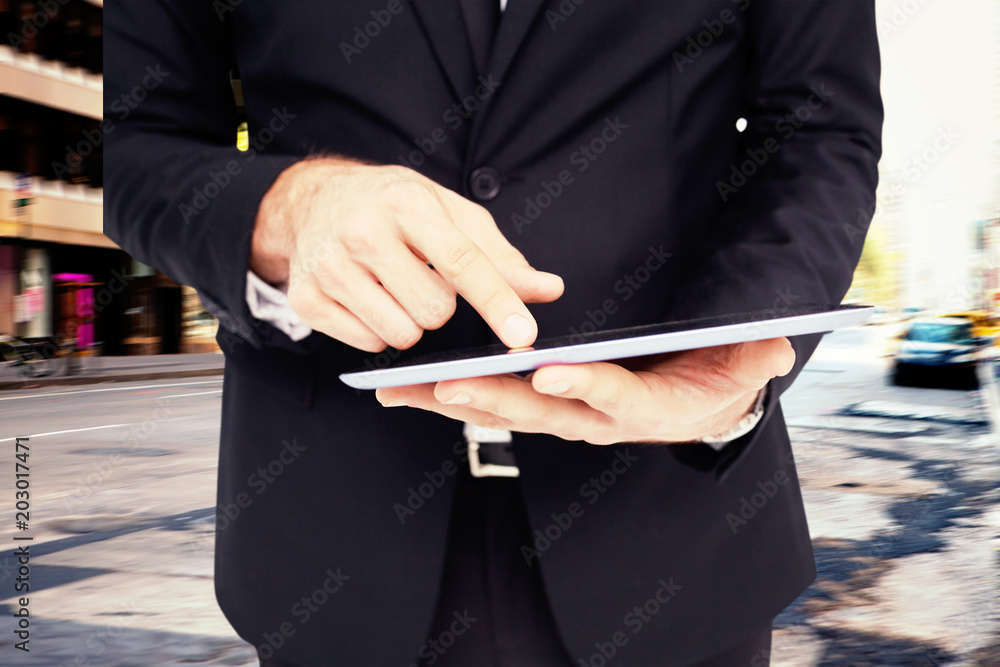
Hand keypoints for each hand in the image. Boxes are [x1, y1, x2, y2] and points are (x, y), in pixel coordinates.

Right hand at [250, 157, 563, 351]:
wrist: (313, 201)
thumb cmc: (393, 207)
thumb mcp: (449, 213)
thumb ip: (500, 256)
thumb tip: (548, 290)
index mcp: (406, 203)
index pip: (462, 261)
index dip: (498, 301)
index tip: (524, 334)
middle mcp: (363, 231)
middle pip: (434, 311)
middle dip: (440, 307)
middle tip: (423, 279)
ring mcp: (329, 267)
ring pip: (401, 335)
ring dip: (410, 322)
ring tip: (394, 289)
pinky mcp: (307, 298)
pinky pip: (369, 344)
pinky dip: (378, 331)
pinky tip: (368, 299)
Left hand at [375, 338, 795, 444]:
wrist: (696, 403)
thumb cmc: (714, 378)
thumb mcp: (745, 366)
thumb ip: (753, 357)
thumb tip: (774, 346)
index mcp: (641, 407)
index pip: (611, 397)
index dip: (584, 386)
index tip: (551, 373)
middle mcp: (594, 419)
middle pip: (539, 410)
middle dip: (492, 398)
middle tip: (448, 383)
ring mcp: (564, 416)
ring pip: (502, 410)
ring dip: (451, 400)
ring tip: (400, 388)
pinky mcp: (543, 407)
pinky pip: (492, 404)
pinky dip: (450, 398)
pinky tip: (409, 389)